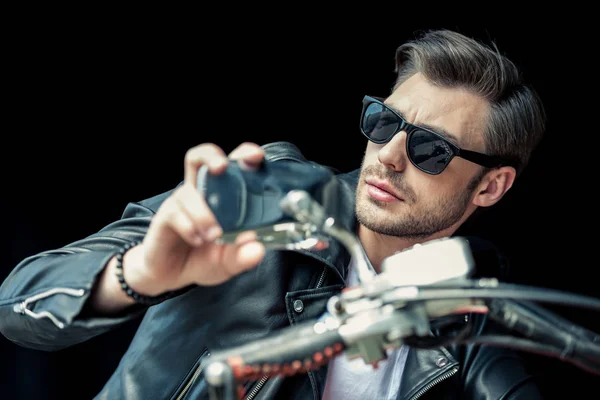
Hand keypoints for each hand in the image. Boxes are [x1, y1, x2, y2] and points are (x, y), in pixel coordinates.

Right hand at [129, 142, 266, 293]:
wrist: (171, 277)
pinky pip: (175, 213)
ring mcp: (181, 203)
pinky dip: (189, 227)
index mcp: (222, 195)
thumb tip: (257, 248)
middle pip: (199, 158)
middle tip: (222, 168)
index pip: (232, 164)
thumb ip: (243, 256)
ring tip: (214, 236)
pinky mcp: (164, 217)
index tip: (256, 158)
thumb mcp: (229, 262)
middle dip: (211, 157)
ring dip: (204, 214)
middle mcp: (200, 193)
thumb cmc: (203, 260)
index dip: (244, 154)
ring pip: (188, 192)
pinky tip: (196, 240)